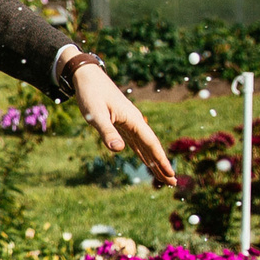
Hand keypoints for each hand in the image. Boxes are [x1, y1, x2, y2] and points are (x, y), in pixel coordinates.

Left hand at [75, 64, 175, 184]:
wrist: (87, 77)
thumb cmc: (91, 94)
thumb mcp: (96, 115)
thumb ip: (107, 132)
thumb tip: (119, 150)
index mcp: (133, 120)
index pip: (151, 144)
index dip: (161, 160)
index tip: (171, 174)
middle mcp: (135, 122)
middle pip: (152, 147)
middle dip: (162, 165)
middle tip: (173, 183)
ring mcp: (129, 123)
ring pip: (145, 146)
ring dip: (154, 161)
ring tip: (164, 176)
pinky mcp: (122, 124)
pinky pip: (136, 142)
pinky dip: (142, 153)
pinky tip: (146, 161)